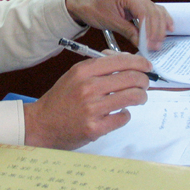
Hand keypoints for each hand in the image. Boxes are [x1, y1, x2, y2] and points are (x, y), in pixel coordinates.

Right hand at [23, 51, 151, 149]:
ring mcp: (92, 109)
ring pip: (132, 97)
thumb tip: (126, 61)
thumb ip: (97, 67)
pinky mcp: (96, 128)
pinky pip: (123, 117)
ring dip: (141, 97)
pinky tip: (120, 112)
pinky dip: (126, 114)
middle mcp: (88, 87)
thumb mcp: (74, 75)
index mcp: (83, 71)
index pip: (120, 61)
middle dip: (144, 80)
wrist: (42, 123)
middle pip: (131, 78)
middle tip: (145, 84)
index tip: (147, 66)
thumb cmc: (61, 99)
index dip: (139, 62)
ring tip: (139, 97)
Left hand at [65, 0, 172, 49]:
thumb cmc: (93, 8)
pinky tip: (168, 28)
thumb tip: (142, 43)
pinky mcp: (139, 2)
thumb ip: (128, 31)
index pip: (146, 14)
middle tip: (155, 47)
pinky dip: (161, 20)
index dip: (150, 31)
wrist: (83, 3)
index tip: (150, 45)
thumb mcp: (110, 22)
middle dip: (156, 32)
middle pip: (154, 13)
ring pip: (157, 12)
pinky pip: (154, 11)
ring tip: (159, 43)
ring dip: (160, 28)